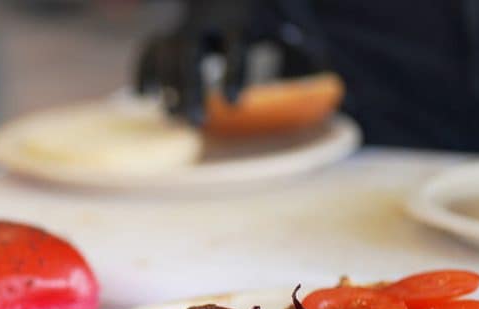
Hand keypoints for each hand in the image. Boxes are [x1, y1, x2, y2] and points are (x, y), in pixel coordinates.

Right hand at [134, 0, 322, 124]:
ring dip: (169, 85)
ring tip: (174, 117)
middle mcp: (208, 18)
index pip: (236, 43)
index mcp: (244, 16)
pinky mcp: (168, 32)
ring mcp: (184, 24)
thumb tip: (335, 93)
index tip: (232, 102)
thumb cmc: (274, 17)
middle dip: (191, 86)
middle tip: (196, 121)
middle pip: (190, 50)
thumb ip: (310, 58)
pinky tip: (145, 96)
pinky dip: (144, 70)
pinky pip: (148, 49)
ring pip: (167, 51)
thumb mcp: (296, 30)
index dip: (234, 71)